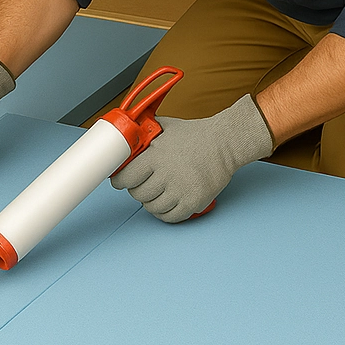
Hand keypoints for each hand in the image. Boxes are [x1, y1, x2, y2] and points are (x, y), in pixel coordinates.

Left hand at [110, 95, 273, 222]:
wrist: (224, 143)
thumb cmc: (195, 134)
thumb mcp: (165, 127)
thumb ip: (144, 133)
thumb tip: (125, 139)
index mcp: (156, 156)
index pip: (126, 177)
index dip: (120, 180)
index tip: (119, 181)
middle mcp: (166, 175)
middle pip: (138, 194)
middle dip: (137, 190)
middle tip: (142, 184)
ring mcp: (180, 190)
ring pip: (152, 208)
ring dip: (150, 202)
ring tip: (156, 193)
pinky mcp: (193, 202)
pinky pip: (170, 217)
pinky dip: (165, 213)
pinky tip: (166, 203)